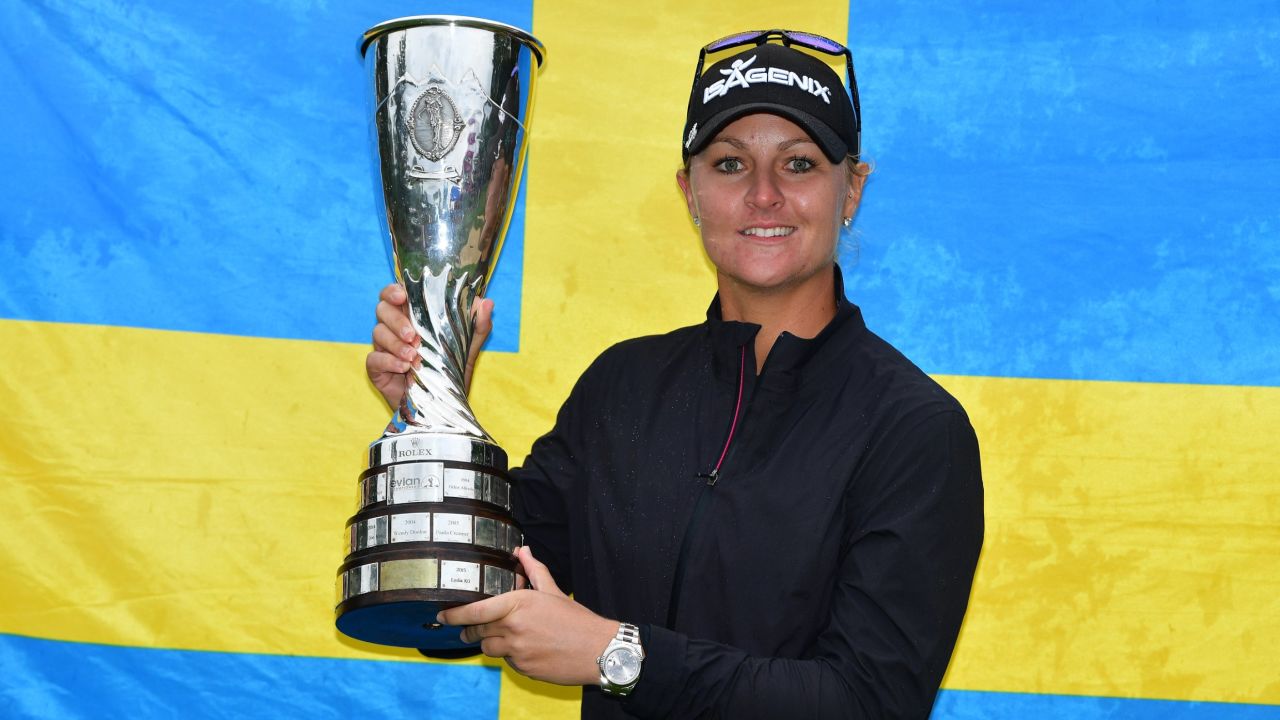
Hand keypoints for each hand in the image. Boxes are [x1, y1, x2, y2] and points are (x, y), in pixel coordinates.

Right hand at [365, 283, 493, 410]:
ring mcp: (384, 348)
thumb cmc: (451, 371)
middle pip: (382, 310)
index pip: (394, 295)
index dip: (393, 290)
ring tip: (413, 355)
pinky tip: (404, 367)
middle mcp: (395, 329)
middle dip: (396, 320)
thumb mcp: (469, 348)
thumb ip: (478, 325)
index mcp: (412, 317)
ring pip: (378, 333)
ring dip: (395, 342)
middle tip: (413, 335)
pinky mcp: (377, 369)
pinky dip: (388, 361)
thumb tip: (487, 302)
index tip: (401, 295)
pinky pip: (374, 359)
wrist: (443, 405)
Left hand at [438, 547, 616, 685]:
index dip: (454, 615)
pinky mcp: (523, 668)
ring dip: (491, 643)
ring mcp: (517, 650)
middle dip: (470, 631)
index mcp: (518, 604)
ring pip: (488, 648)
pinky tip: (525, 648)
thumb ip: (533, 570)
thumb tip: (522, 550)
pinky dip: (510, 655)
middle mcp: (513, 627)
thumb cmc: (576, 620)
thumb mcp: (553, 591)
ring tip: (504, 637)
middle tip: (468, 628)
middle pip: (477, 632)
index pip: (475, 611)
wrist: (597, 650)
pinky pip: (506, 661)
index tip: (442, 615)